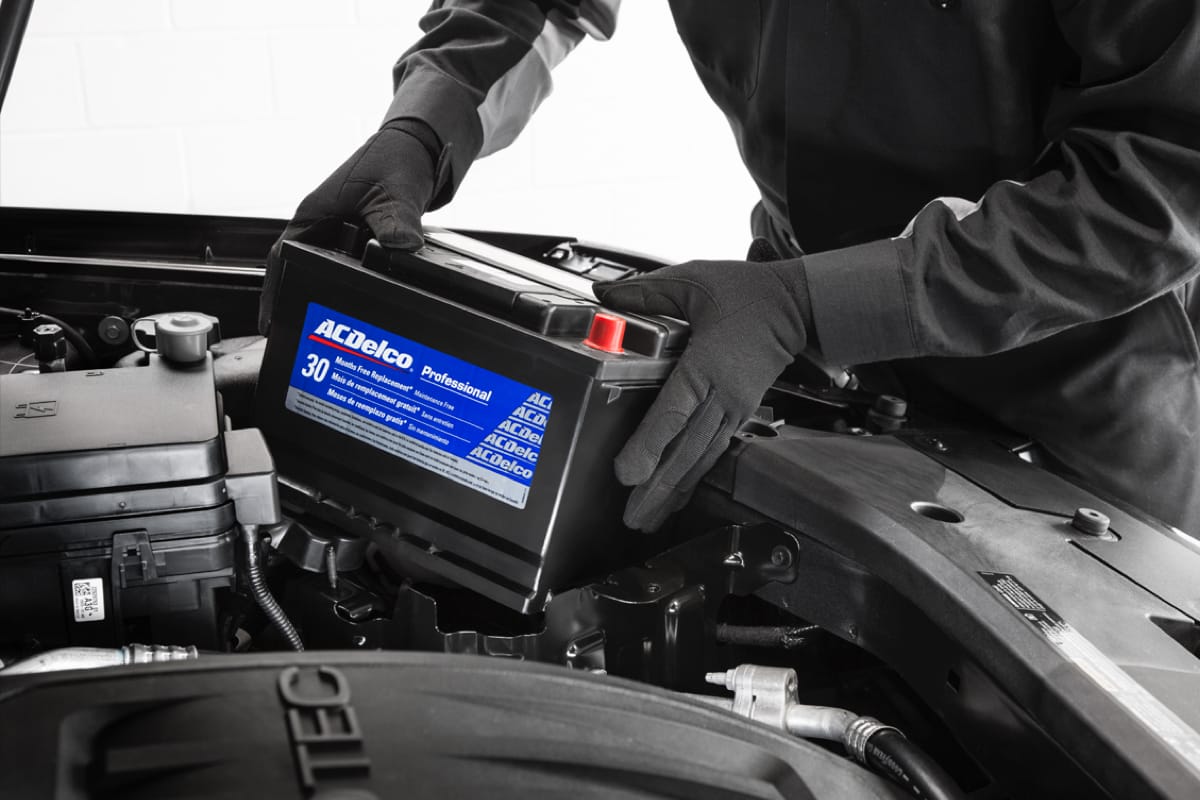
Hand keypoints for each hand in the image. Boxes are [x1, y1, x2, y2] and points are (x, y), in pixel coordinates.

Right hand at [258, 119, 439, 333]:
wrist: (420, 148)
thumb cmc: (395, 158)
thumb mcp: (394, 191)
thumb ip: (395, 220)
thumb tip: (401, 247)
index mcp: (315, 214)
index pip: (283, 258)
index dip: (274, 290)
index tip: (269, 322)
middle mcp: (324, 225)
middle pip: (300, 269)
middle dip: (299, 300)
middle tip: (299, 335)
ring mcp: (344, 234)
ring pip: (329, 271)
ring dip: (330, 294)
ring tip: (331, 329)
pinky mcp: (366, 240)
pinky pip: (355, 269)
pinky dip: (358, 286)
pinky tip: (365, 306)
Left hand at [594, 258, 811, 531]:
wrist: (798, 306)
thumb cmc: (749, 293)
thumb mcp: (694, 280)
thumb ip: (647, 292)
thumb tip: (606, 294)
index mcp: (707, 364)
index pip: (673, 412)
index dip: (648, 445)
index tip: (627, 473)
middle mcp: (722, 394)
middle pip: (685, 450)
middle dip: (657, 487)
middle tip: (633, 517)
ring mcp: (734, 408)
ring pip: (699, 458)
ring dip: (672, 490)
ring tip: (648, 518)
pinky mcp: (739, 413)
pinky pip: (711, 451)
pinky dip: (692, 478)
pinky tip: (676, 495)